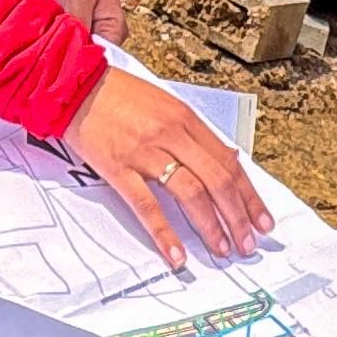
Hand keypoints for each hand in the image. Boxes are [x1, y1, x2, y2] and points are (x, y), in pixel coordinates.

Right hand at [64, 69, 273, 267]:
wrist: (74, 83)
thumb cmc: (119, 94)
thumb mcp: (166, 104)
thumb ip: (196, 134)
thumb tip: (228, 159)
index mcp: (186, 118)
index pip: (229, 163)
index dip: (249, 196)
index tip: (262, 220)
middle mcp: (171, 134)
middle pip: (217, 181)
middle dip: (237, 217)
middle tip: (247, 244)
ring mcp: (145, 152)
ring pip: (190, 194)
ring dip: (211, 227)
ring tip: (221, 249)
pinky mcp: (119, 168)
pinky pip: (147, 206)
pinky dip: (165, 233)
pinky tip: (176, 253)